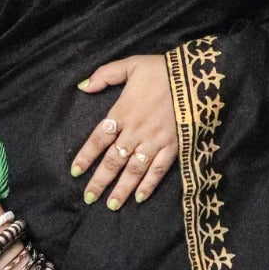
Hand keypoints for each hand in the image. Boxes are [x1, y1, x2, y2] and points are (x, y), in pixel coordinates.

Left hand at [71, 55, 177, 208]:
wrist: (193, 77)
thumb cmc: (160, 70)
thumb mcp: (129, 65)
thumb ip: (104, 75)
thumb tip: (83, 87)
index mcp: (122, 112)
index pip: (98, 139)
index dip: (86, 157)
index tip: (75, 171)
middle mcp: (136, 131)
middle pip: (113, 161)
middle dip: (100, 181)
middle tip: (89, 197)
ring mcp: (155, 142)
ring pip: (134, 170)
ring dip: (121, 189)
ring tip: (111, 204)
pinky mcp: (172, 147)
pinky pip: (158, 169)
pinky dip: (149, 184)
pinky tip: (140, 197)